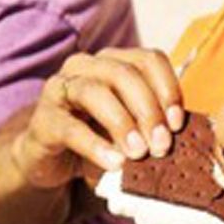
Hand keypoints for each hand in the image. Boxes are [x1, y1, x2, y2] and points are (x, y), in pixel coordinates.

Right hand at [11, 49, 184, 189]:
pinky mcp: (43, 119)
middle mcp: (85, 66)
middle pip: (124, 73)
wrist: (50, 161)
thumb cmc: (98, 140)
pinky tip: (114, 163)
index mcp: (113, 62)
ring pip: (95, 92)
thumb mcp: (131, 130)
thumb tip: (180, 140)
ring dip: (122, 123)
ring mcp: (60, 89)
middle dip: (148, 110)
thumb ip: (153, 128)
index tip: (178, 124)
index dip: (167, 88)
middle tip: (162, 145)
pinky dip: (96, 146)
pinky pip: (70, 128)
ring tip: (139, 153)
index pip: (148, 59)